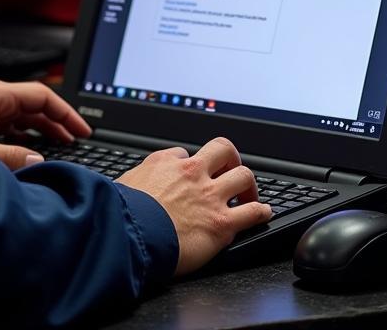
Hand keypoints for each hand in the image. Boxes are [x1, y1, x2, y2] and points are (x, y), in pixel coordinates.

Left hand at [0, 79, 91, 169]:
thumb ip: (11, 157)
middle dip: (58, 121)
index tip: (82, 130)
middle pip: (36, 105)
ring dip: (44, 130)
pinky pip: (12, 127)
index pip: (42, 96)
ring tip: (62, 145)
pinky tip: (33, 150)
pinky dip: (27, 137)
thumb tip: (38, 158)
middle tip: (78, 140)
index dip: (66, 112)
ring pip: (25, 116)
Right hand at [117, 136, 270, 274]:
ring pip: (244, 176)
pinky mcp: (221, 223)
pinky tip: (264, 213)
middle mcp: (193, 174)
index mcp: (167, 162)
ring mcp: (210, 197)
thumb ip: (142, 176)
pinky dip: (262, 212)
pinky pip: (253, 213)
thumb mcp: (125, 182)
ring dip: (249, 185)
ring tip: (250, 195)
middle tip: (230, 172)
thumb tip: (143, 180)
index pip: (188, 155)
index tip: (192, 176)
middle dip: (230, 159)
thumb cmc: (123, 213)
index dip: (192, 166)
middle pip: (224, 150)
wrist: (129, 235)